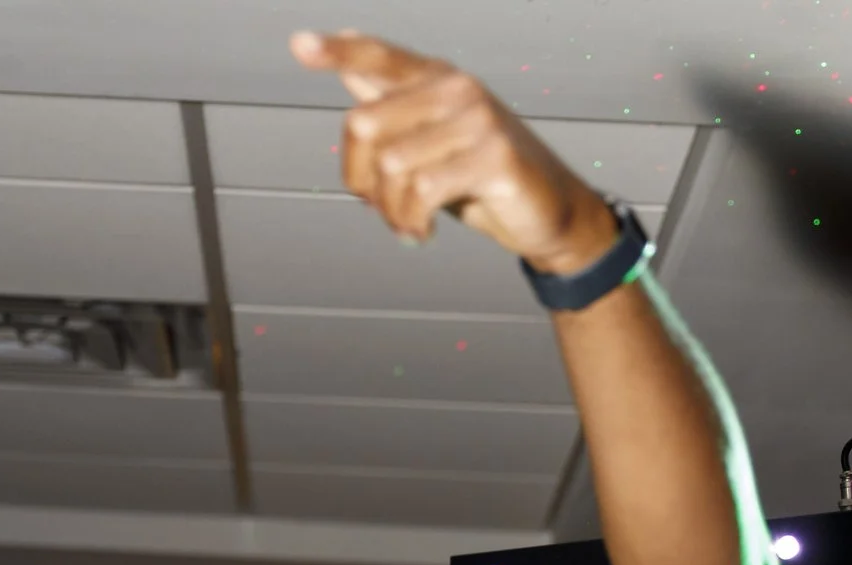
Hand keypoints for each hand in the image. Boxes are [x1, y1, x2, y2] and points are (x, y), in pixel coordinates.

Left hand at [290, 30, 620, 274]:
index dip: (338, 53)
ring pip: (392, 167)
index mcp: (438, 78)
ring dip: (390, 211)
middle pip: (364, 125)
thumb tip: (349, 67)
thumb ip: (394, 104)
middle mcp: (457, 88)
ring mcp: (477, 119)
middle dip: (360, 179)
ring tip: (407, 225)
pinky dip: (412, 222)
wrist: (551, 213)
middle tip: (381, 208)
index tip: (300, 45)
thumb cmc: (485, 177)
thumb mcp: (434, 139)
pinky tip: (423, 232)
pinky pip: (423, 191)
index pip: (379, 56)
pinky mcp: (494, 156)